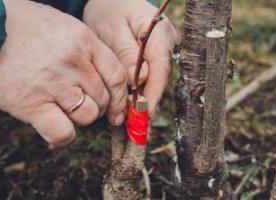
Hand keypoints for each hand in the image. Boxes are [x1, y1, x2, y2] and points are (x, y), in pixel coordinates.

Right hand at [0, 0, 127, 145]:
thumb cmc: (23, 28)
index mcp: (85, 41)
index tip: (117, 111)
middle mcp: (74, 62)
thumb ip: (87, 51)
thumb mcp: (64, 27)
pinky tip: (52, 125)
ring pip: (87, 116)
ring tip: (59, 108)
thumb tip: (104, 81)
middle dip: (95, 106)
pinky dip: (62, 135)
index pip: (117, 76)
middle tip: (75, 102)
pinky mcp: (32, 104)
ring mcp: (55, 83)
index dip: (121, 99)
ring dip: (78, 119)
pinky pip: (63, 132)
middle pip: (103, 99)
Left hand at [83, 0, 179, 114]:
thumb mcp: (114, 30)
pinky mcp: (153, 59)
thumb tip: (139, 80)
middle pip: (160, 78)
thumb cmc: (110, 11)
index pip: (160, 68)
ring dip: (144, 101)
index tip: (145, 112)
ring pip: (155, 80)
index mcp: (160, 33)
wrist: (109, 2)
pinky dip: (140, 93)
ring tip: (134, 123)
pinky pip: (149, 78)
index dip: (154, 93)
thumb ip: (127, 54)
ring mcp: (161, 52)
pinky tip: (131, 109)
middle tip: (137, 126)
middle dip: (148, 102)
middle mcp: (166, 44)